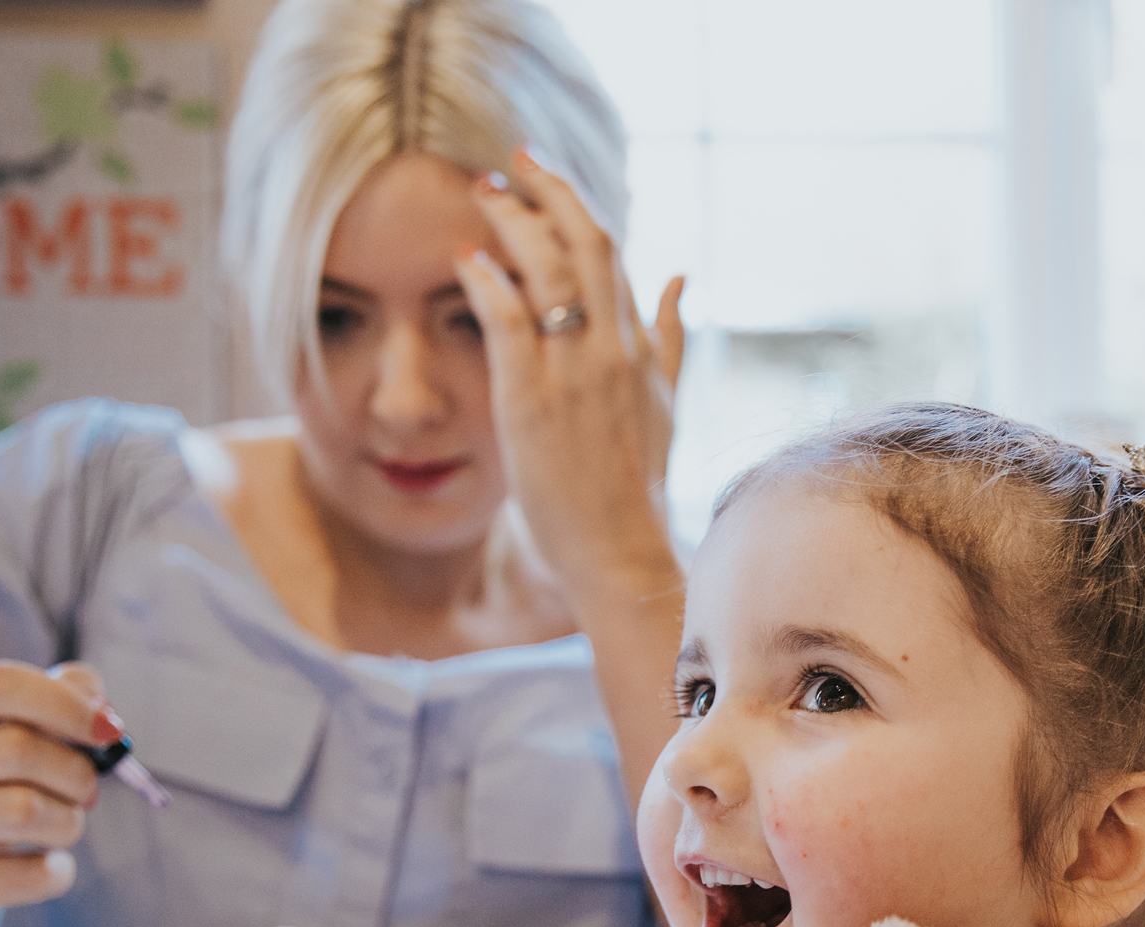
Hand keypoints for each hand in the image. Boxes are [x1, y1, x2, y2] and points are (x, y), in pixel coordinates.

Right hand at [0, 659, 113, 926]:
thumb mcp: (0, 734)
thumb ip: (55, 703)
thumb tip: (102, 713)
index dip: (66, 704)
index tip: (111, 731)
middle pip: (19, 749)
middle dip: (77, 773)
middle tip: (87, 792)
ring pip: (25, 811)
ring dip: (69, 821)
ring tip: (61, 826)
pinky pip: (30, 875)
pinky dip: (59, 871)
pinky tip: (50, 866)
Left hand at [455, 146, 684, 595]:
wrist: (619, 548)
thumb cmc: (634, 487)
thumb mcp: (665, 403)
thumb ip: (670, 337)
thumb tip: (680, 276)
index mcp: (640, 347)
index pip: (611, 255)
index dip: (574, 208)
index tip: (542, 178)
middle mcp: (612, 347)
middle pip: (585, 241)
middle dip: (547, 190)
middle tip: (512, 160)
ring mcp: (574, 370)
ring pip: (546, 266)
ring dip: (511, 220)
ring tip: (482, 193)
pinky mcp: (532, 397)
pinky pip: (508, 317)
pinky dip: (485, 279)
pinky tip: (464, 258)